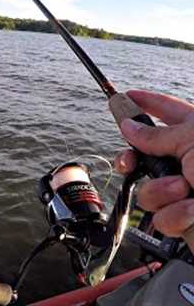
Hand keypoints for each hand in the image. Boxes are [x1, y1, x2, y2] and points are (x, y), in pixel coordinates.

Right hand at [114, 90, 193, 236]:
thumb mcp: (193, 140)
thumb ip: (155, 134)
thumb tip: (127, 126)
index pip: (167, 110)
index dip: (146, 102)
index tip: (127, 96)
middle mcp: (188, 159)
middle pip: (144, 155)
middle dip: (131, 160)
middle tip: (129, 162)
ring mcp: (184, 190)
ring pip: (147, 191)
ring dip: (161, 190)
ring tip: (184, 188)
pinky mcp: (184, 218)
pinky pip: (161, 217)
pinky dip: (175, 214)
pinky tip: (193, 211)